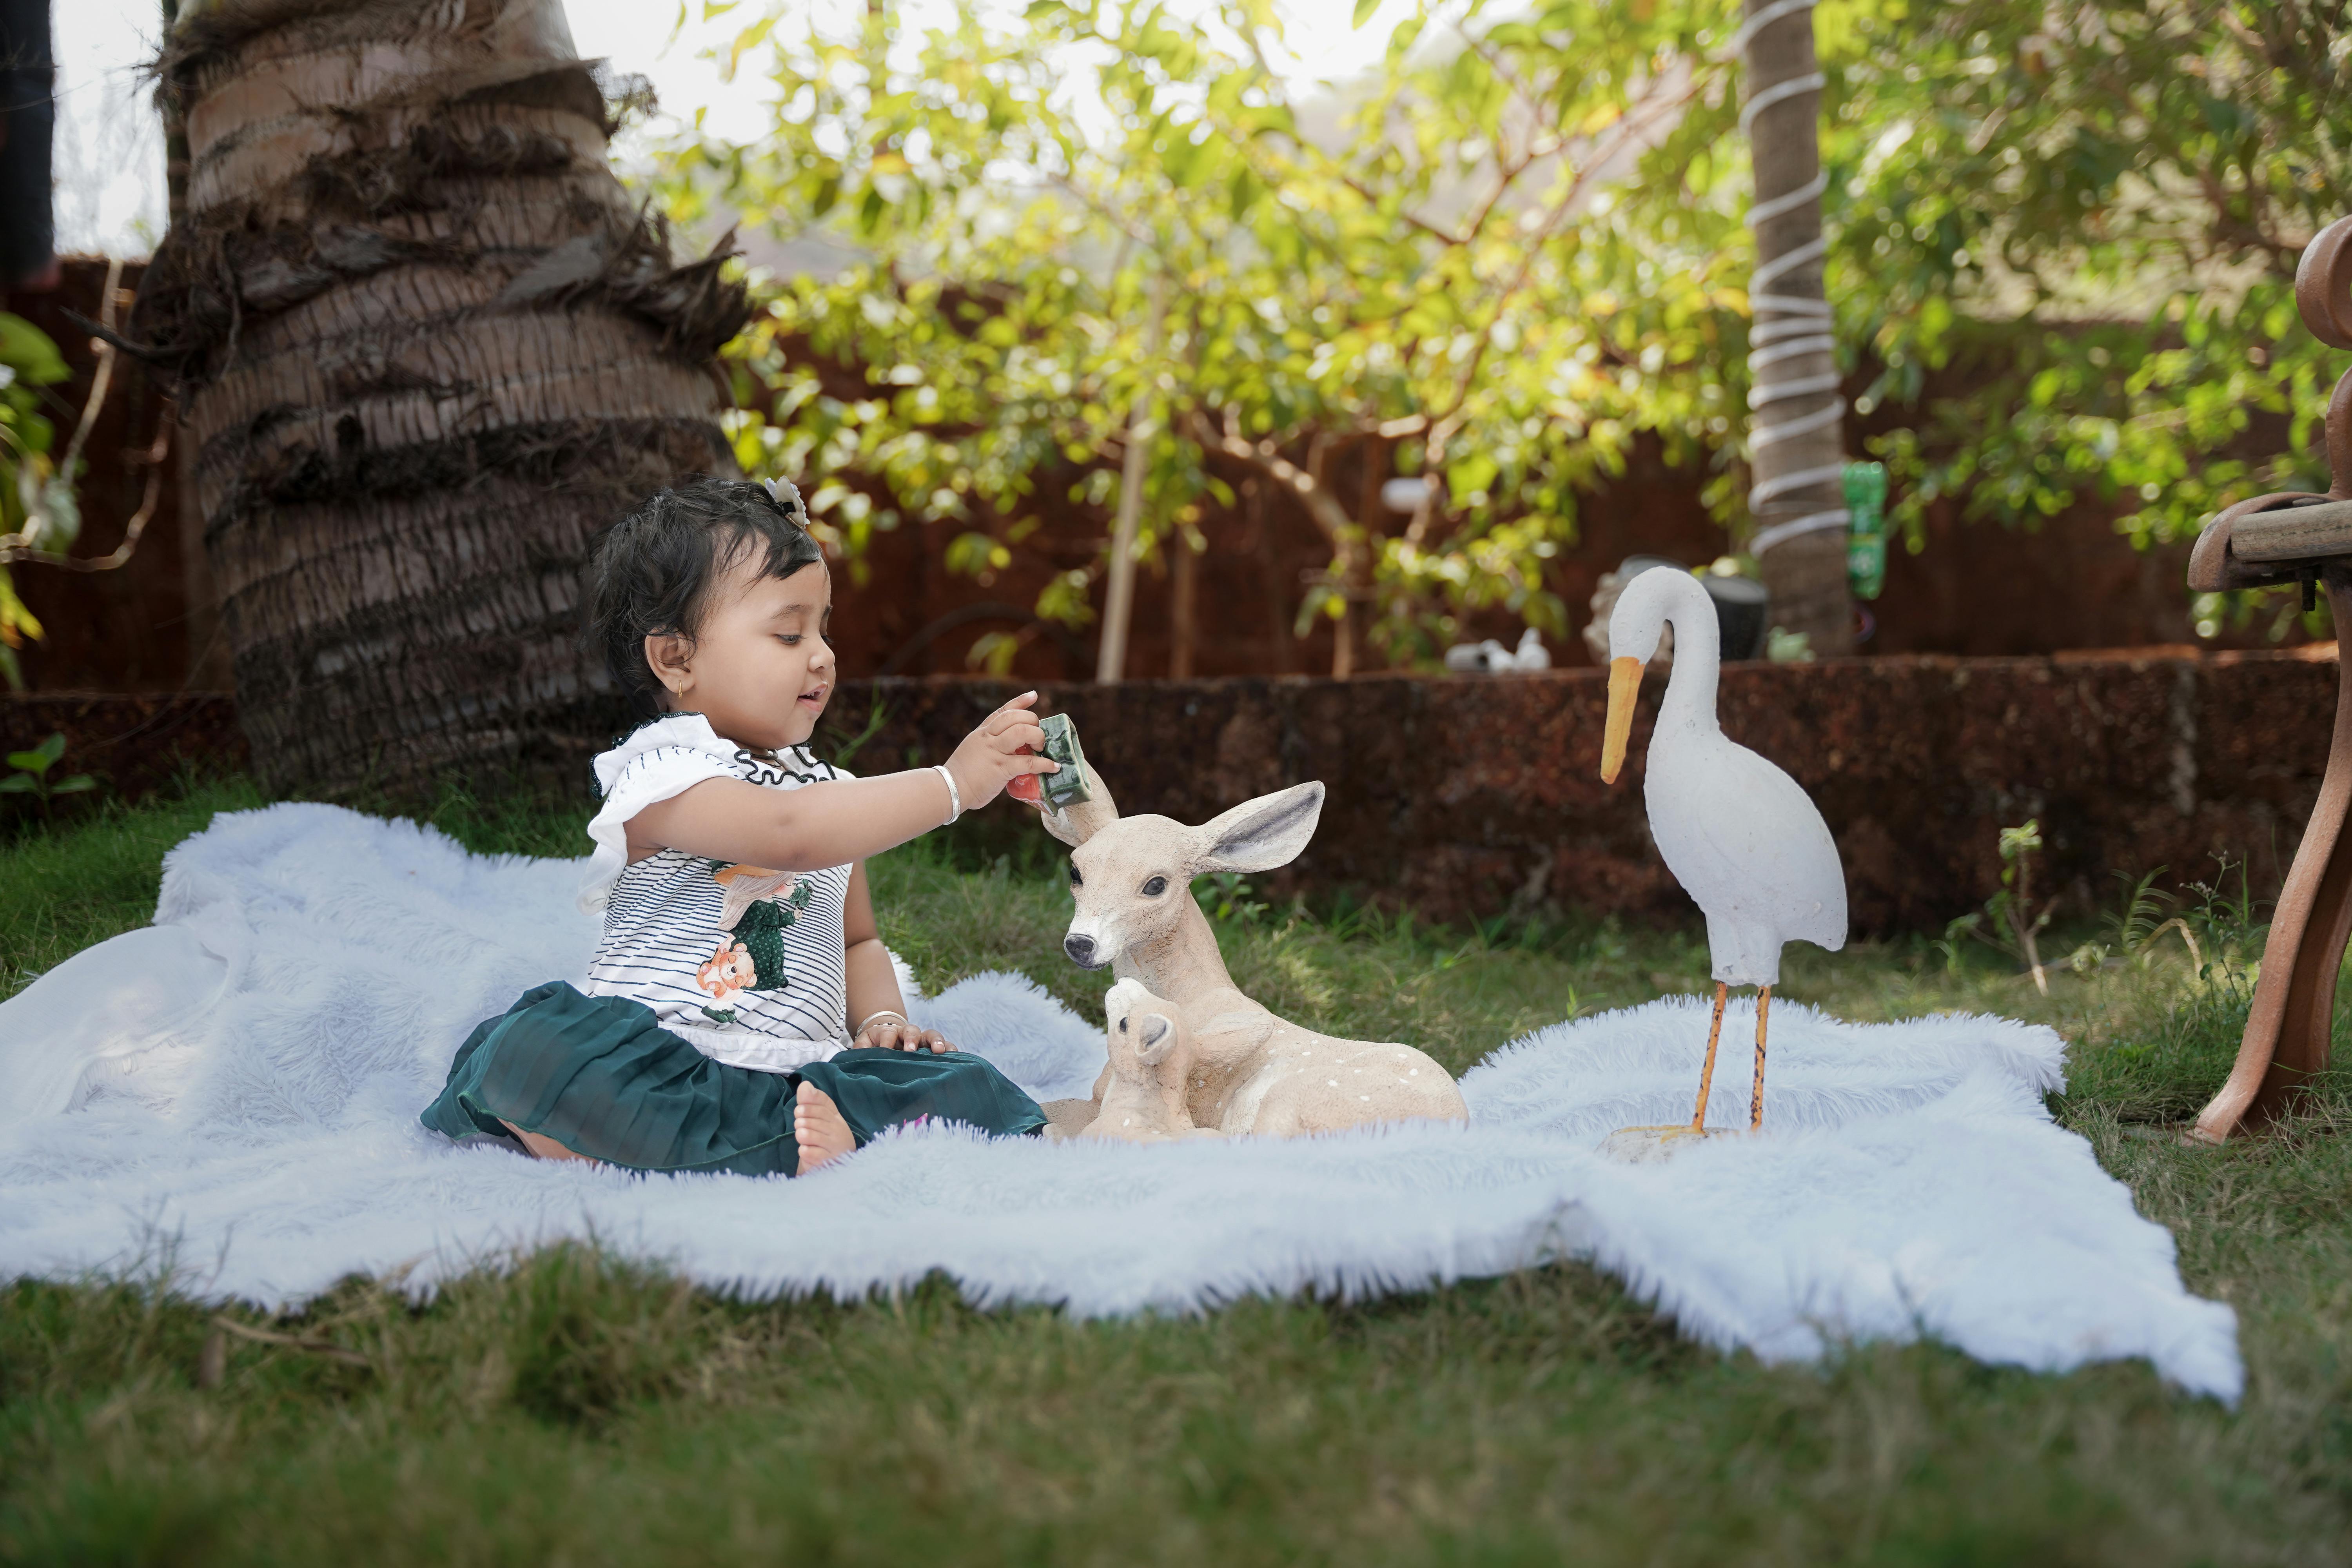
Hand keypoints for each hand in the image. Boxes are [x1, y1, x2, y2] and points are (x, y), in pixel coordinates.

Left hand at [854, 1018, 952, 1053]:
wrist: (888, 1042)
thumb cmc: (875, 1048)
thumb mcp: (863, 1046)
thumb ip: (860, 1050)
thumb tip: (857, 1059)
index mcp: (889, 1032)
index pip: (888, 1033)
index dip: (887, 1041)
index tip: (885, 1050)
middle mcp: (907, 1033)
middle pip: (912, 1030)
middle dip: (912, 1039)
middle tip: (911, 1051)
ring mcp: (923, 1039)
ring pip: (931, 1035)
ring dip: (936, 1042)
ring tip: (939, 1051)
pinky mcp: (934, 1047)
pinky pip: (946, 1045)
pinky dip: (950, 1049)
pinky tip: (955, 1057)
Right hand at [944, 691, 1056, 811]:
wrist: (948, 789)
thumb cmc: (961, 774)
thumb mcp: (973, 750)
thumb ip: (990, 745)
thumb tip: (1011, 751)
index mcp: (982, 732)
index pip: (1002, 711)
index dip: (1020, 702)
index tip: (1033, 695)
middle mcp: (988, 738)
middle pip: (1015, 717)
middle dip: (1033, 722)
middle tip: (1038, 738)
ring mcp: (994, 752)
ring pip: (1022, 732)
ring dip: (1038, 737)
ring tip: (1042, 748)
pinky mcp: (1000, 769)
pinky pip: (1028, 762)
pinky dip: (1044, 764)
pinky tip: (1053, 767)